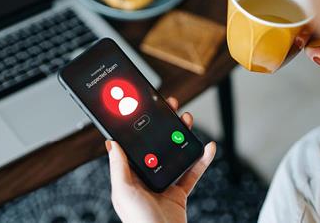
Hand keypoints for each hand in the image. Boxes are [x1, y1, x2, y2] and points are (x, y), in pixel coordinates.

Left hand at [107, 97, 216, 222]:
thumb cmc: (137, 221)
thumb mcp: (123, 191)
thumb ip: (119, 167)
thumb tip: (112, 143)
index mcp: (129, 176)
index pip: (133, 145)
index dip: (138, 126)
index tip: (143, 108)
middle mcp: (145, 177)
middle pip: (156, 145)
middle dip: (164, 126)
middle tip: (170, 107)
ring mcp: (163, 184)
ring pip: (175, 153)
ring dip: (182, 136)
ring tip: (187, 120)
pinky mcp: (179, 193)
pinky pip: (192, 172)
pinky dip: (202, 160)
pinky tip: (208, 148)